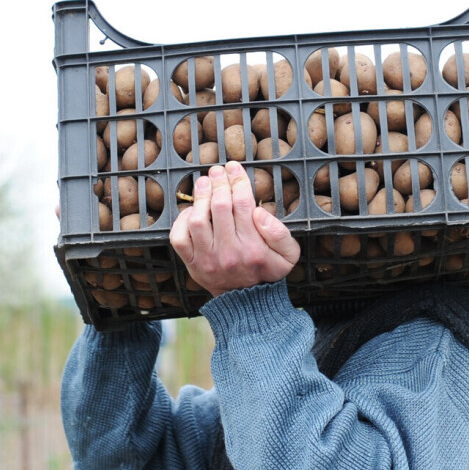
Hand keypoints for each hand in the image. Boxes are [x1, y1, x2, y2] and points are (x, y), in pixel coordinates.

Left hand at [169, 161, 299, 296]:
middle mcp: (229, 252)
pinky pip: (179, 238)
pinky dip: (182, 221)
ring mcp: (207, 259)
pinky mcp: (192, 263)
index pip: (242, 204)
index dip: (238, 181)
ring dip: (200, 197)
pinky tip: (192, 210)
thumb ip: (279, 233)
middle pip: (220, 206)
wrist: (248, 301)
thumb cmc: (268, 272)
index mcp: (253, 247)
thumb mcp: (289, 255)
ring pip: (198, 220)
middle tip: (218, 171)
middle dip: (218, 183)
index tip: (234, 168)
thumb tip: (258, 211)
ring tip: (204, 183)